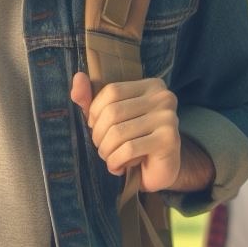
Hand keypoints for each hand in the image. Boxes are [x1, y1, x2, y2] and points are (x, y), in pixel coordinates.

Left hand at [70, 73, 180, 191]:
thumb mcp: (109, 117)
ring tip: (109, 157)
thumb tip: (78, 77)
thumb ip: (90, 98)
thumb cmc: (133, 139)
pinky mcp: (169, 141)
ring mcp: (168, 119)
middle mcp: (163, 98)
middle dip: (99, 134)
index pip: (112, 91)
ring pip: (118, 133)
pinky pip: (128, 149)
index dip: (95, 111)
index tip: (94, 126)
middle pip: (113, 112)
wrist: (161, 170)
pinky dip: (115, 161)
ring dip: (106, 150)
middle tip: (101, 147)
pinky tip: (117, 167)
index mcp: (151, 86)